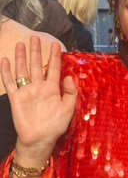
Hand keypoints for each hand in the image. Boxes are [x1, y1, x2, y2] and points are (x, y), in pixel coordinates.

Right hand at [0, 36, 77, 163]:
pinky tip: (5, 60)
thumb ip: (70, 93)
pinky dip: (7, 71)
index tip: (55, 44)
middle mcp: (39, 87)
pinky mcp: (16, 98)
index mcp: (52, 89)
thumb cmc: (55, 126)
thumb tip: (68, 77)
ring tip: (21, 44)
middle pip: (37, 65)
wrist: (40, 140)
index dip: (54, 57)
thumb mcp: (68, 109)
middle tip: (35, 37)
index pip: (53, 69)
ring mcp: (27, 91)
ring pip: (23, 70)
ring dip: (22, 57)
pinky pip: (10, 82)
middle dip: (36, 52)